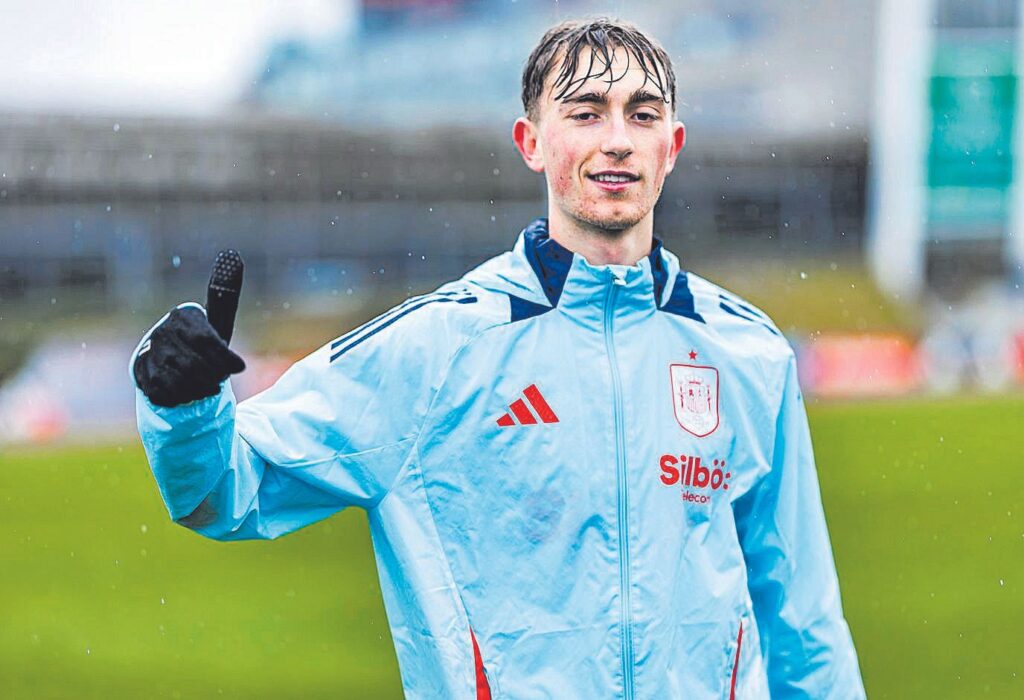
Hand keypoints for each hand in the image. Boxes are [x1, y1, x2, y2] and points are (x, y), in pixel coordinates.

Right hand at [133, 251, 246, 407]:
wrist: (170, 364)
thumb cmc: (201, 341)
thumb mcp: (216, 321)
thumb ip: (225, 294)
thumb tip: (231, 255)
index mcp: (183, 316)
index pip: (207, 341)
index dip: (226, 359)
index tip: (239, 368)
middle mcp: (162, 332)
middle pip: (197, 365)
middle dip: (215, 376)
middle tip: (220, 377)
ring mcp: (149, 353)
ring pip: (183, 380)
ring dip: (202, 388)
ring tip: (207, 384)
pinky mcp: (141, 374)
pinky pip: (168, 393)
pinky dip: (184, 396)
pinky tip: (189, 390)